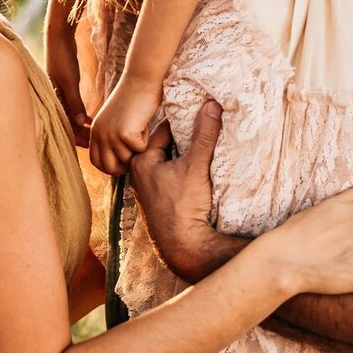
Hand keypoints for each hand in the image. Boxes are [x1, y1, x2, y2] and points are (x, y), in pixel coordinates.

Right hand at [45, 0, 90, 148]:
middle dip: (79, 134)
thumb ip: (75, 102)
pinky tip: (91, 120)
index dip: (75, 136)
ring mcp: (57, 93)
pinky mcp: (62, 88)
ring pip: (69, 116)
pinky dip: (79, 114)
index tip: (89, 144)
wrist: (58, 38)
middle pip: (66, 123)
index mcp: (51, 99)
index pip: (63, 124)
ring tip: (93, 134)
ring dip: (80, 126)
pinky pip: (70, 107)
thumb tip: (81, 123)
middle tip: (94, 143)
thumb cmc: (62, 57)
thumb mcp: (70, 80)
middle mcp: (52, 98)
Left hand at [89, 75, 162, 174]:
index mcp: (95, 131)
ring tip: (140, 129)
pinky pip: (140, 149)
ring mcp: (110, 135)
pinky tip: (144, 123)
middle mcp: (99, 134)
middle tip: (136, 155)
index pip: (96, 162)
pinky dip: (147, 139)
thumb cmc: (133, 98)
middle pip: (109, 167)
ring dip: (138, 149)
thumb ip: (111, 138)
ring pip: (127, 159)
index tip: (124, 164)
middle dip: (125, 167)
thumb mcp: (114, 120)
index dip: (110, 167)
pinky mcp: (124, 134)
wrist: (140, 80)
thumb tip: (119, 162)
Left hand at [129, 102, 224, 278]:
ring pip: (168, 161)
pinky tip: (199, 168)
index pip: (163, 129)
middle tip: (204, 124)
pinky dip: (183, 169)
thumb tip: (212, 104)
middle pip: (165, 145)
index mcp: (140, 162)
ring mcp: (149, 189)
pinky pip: (171, 176)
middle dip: (183, 136)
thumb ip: (204, 135)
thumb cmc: (184, 206)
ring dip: (184, 154)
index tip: (199, 110)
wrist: (185, 247)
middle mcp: (139, 174)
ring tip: (205, 144)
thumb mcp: (196, 166)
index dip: (183, 119)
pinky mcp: (160, 202)